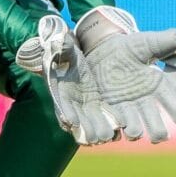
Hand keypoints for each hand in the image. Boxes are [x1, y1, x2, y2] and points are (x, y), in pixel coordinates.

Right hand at [16, 15, 117, 144]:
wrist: (77, 57)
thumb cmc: (67, 53)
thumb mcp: (65, 49)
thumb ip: (62, 47)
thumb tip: (60, 39)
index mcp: (58, 89)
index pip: (60, 104)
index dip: (65, 112)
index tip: (70, 122)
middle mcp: (70, 102)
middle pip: (77, 119)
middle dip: (84, 128)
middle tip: (94, 137)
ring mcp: (83, 105)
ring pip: (90, 121)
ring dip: (97, 129)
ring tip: (107, 137)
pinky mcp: (96, 105)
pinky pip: (102, 116)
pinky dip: (108, 123)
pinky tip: (117, 130)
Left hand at [73, 6, 175, 143]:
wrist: (103, 49)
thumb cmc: (130, 45)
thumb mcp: (147, 41)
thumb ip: (165, 40)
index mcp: (160, 86)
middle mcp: (145, 101)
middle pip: (156, 123)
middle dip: (158, 131)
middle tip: (159, 137)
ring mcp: (126, 107)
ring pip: (134, 128)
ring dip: (135, 132)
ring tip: (134, 132)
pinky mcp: (108, 109)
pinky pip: (112, 125)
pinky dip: (113, 131)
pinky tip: (112, 131)